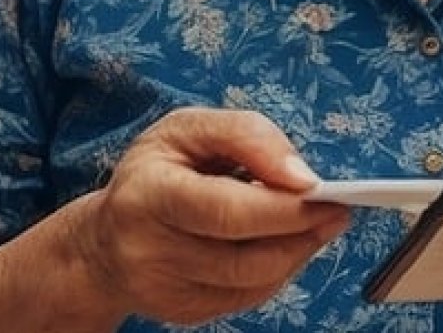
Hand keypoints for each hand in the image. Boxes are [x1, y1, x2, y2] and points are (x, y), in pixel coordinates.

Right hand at [67, 108, 351, 326]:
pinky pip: (248, 297)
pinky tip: (281, 245)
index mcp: (147, 195)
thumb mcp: (188, 129)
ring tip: (317, 224)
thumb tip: (302, 178)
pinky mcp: (182, 313)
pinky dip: (276, 271)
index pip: (226, 211)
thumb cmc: (156, 173)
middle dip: (301, 232)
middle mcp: (150, 251)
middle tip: (337, 209)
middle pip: (245, 257)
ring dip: (297, 252)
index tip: (321, 190)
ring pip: (254, 282)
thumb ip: (246, 136)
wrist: (105, 241)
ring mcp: (166, 291)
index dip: (282, 207)